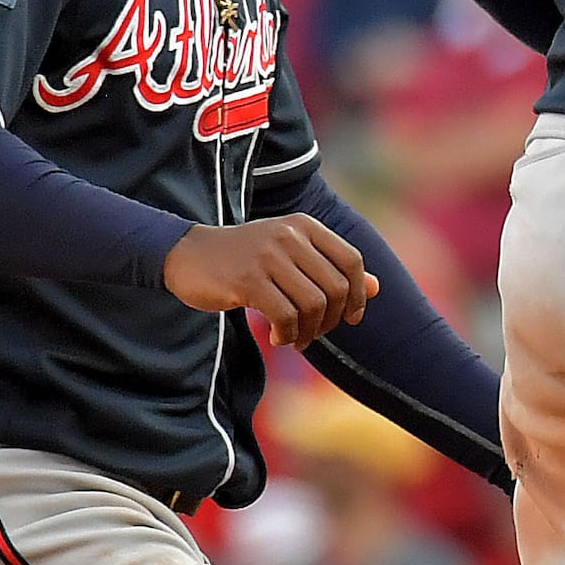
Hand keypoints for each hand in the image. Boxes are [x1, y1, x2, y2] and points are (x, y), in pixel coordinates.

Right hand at [162, 215, 373, 347]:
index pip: (352, 260)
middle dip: (332, 319)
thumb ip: (332, 268)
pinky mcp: (247, 280)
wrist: (186, 254)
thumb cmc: (245, 258)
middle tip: (316, 333)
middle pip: (336, 287)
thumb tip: (377, 288)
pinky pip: (285, 315)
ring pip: (313, 304)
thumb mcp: (291, 254)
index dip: (358, 293)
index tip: (352, 317)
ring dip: (310, 331)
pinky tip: (278, 337)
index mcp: (305, 226)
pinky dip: (288, 333)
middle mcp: (290, 236)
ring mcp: (268, 257)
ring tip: (296, 338)